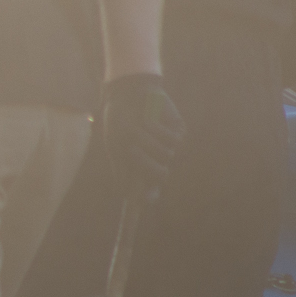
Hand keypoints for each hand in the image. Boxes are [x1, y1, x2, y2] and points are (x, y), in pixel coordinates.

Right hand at [99, 74, 183, 196]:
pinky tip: (149, 121)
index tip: (141, 203)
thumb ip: (122, 168)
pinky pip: (172, 141)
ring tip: (139, 128)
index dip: (147, 198)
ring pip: (166, 156)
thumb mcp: (116, 145)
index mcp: (141, 167)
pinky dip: (157, 130)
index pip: (149, 190)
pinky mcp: (179, 133)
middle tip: (131, 150)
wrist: (128, 93)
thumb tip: (125, 194)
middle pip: (161, 176)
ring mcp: (170, 147)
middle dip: (145, 164)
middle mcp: (157, 160)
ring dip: (148, 141)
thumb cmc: (119, 119)